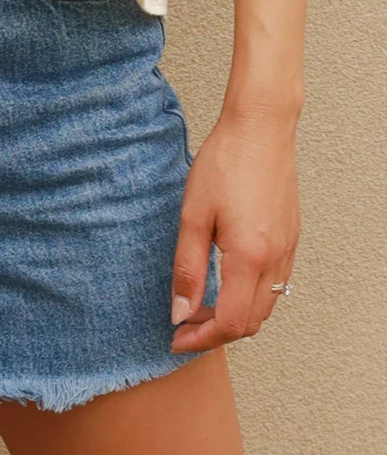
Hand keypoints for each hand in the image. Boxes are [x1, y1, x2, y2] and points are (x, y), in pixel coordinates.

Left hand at [169, 107, 300, 354]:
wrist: (260, 128)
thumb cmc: (225, 162)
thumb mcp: (194, 214)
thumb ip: (188, 266)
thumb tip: (180, 311)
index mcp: (249, 257)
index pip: (231, 323)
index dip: (201, 338)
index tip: (176, 338)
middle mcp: (275, 261)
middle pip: (251, 322)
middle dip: (216, 332)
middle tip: (183, 323)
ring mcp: (288, 251)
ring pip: (266, 306)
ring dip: (235, 316)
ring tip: (200, 304)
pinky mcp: (291, 239)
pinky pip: (275, 285)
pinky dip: (250, 297)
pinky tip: (226, 281)